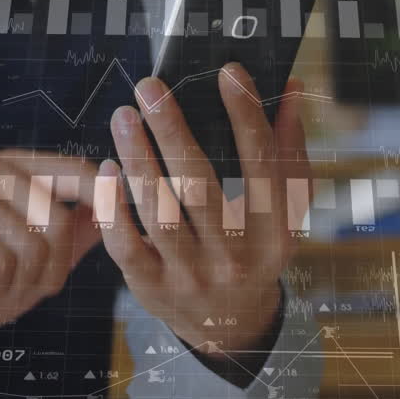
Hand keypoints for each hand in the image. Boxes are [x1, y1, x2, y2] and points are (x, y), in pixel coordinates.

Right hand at [0, 150, 101, 354]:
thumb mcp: (42, 257)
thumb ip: (79, 231)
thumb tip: (119, 205)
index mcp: (16, 166)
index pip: (76, 172)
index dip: (100, 204)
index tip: (113, 227)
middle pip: (59, 221)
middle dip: (47, 270)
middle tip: (12, 278)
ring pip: (31, 248)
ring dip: (16, 284)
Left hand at [99, 62, 310, 357]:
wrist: (231, 326)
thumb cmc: (256, 250)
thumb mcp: (285, 210)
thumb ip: (287, 151)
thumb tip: (292, 89)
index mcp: (275, 233)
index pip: (263, 166)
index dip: (247, 116)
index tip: (229, 72)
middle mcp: (235, 256)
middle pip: (200, 186)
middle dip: (173, 131)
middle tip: (150, 87)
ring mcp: (192, 275)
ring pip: (159, 211)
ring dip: (138, 158)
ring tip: (124, 116)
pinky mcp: (153, 288)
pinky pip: (127, 245)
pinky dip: (114, 207)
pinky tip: (107, 169)